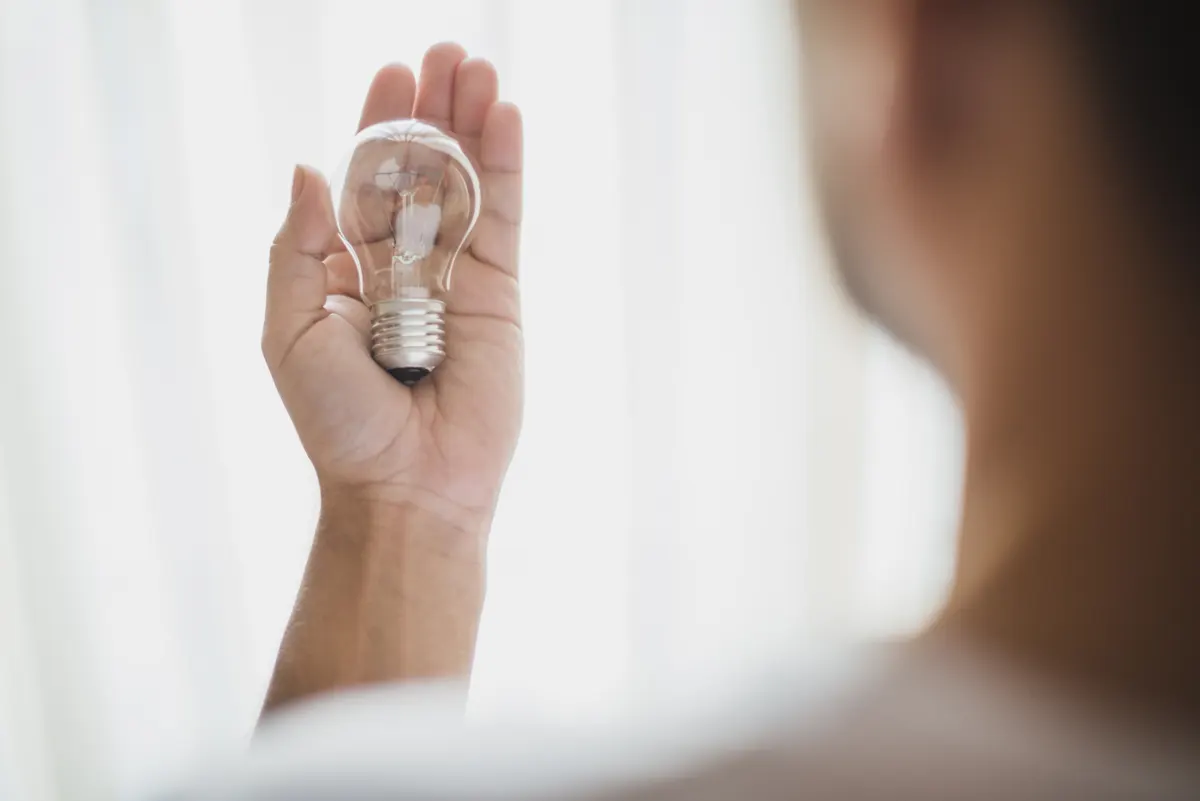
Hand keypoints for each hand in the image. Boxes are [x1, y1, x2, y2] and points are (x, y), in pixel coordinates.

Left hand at [263, 44, 522, 534]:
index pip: (365, 182)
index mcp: (349, 269)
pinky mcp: (502, 293)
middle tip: (443, 53)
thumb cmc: (338, 421)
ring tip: (476, 66)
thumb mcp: (290, 330)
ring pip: (465, 184)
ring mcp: (458, 277)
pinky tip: (507, 116)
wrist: (406, 485)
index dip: (377, 127)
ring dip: (471, 124)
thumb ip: (297, 248)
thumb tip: (307, 167)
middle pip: (420, 171)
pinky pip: (504, 218)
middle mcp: (406, 265)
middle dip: (430, 112)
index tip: (390, 75)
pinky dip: (506, 167)